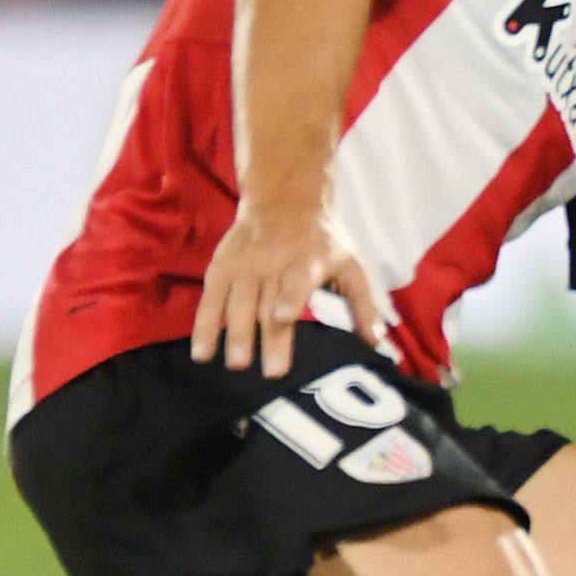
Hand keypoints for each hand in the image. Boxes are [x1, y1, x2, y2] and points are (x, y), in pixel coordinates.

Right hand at [190, 206, 386, 377]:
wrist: (283, 202)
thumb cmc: (324, 243)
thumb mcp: (351, 265)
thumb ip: (364, 303)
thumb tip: (374, 342)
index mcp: (309, 259)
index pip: (298, 279)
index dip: (290, 297)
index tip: (283, 317)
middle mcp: (273, 261)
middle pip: (268, 303)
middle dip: (269, 338)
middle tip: (273, 374)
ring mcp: (244, 264)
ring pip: (237, 303)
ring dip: (235, 336)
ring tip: (237, 366)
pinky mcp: (221, 267)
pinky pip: (211, 300)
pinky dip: (205, 327)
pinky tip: (202, 353)